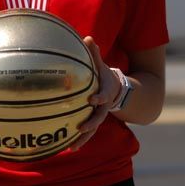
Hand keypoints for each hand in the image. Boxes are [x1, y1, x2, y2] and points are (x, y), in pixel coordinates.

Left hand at [68, 37, 121, 151]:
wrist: (115, 87)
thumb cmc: (102, 74)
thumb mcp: (100, 64)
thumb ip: (94, 53)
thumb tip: (88, 38)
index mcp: (105, 91)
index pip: (104, 95)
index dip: (99, 97)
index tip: (92, 99)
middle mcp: (103, 105)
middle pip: (99, 116)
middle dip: (91, 122)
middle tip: (81, 128)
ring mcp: (99, 114)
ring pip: (93, 128)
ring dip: (84, 137)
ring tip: (72, 146)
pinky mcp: (94, 120)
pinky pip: (88, 131)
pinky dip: (80, 139)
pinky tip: (69, 147)